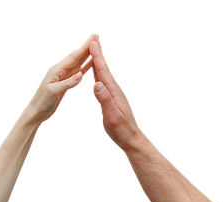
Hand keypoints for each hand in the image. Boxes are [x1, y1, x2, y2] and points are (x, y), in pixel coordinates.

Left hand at [21, 35, 93, 125]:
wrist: (36, 112)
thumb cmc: (42, 102)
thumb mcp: (54, 92)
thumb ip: (67, 83)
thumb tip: (80, 74)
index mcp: (57, 70)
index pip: (73, 57)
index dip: (84, 47)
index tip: (93, 39)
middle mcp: (60, 70)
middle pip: (76, 57)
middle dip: (87, 47)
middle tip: (97, 38)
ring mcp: (63, 76)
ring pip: (78, 63)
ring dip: (87, 55)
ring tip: (96, 48)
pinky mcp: (65, 82)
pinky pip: (77, 72)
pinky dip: (85, 67)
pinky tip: (91, 63)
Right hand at [87, 33, 143, 151]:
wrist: (131, 138)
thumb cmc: (121, 129)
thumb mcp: (112, 115)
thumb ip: (105, 99)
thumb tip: (97, 84)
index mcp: (112, 91)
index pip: (103, 70)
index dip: (97, 56)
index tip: (92, 43)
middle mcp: (114, 89)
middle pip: (104, 68)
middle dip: (98, 53)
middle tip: (93, 39)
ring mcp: (113, 93)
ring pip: (104, 73)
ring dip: (98, 62)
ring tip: (94, 51)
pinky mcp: (112, 98)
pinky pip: (104, 82)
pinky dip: (99, 74)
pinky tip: (97, 73)